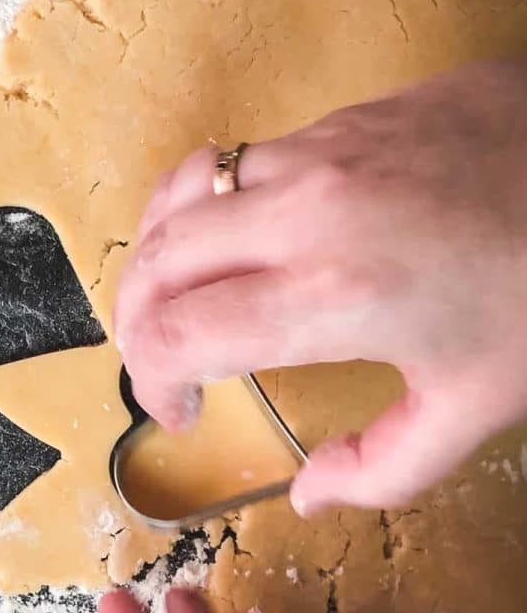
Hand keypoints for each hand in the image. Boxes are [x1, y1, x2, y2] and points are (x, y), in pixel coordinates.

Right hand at [115, 59, 526, 513]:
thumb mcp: (478, 406)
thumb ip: (381, 468)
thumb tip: (308, 495)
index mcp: (330, 296)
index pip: (174, 333)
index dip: (153, 383)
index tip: (182, 413)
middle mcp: (303, 213)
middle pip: (154, 262)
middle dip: (133, 324)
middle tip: (162, 366)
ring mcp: (318, 152)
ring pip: (180, 199)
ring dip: (160, 260)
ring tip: (182, 302)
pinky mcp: (341, 117)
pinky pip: (233, 164)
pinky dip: (206, 213)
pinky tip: (242, 245)